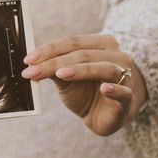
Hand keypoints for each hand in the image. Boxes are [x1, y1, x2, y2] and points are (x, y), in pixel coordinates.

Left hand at [22, 34, 146, 135]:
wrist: (108, 115)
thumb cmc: (87, 91)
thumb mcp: (67, 78)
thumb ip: (54, 68)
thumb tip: (32, 63)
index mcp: (100, 44)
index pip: (72, 42)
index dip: (49, 49)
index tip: (28, 60)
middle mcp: (114, 55)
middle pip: (82, 54)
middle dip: (55, 62)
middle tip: (33, 70)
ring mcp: (124, 75)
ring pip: (102, 67)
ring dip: (80, 70)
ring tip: (60, 74)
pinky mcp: (128, 98)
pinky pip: (123, 91)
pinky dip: (114, 89)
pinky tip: (104, 89)